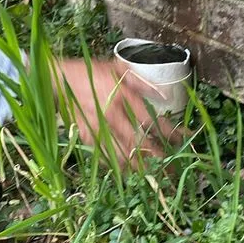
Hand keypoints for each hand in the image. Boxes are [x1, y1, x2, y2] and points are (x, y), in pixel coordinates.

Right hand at [55, 57, 176, 166]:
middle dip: (158, 158)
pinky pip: (105, 156)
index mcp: (123, 97)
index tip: (183, 139)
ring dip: (139, 166)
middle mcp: (112, 116)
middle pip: (140, 144)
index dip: (170, 132)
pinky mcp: (87, 137)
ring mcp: (98, 129)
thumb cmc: (92, 72)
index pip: (153, 121)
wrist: (60, 80)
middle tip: (172, 168)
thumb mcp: (119, 69)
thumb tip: (164, 95)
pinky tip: (129, 170)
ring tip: (153, 173)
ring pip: (122, 156)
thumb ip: (143, 82)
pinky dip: (118, 165)